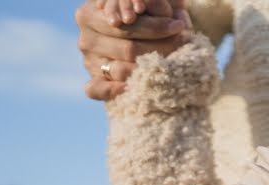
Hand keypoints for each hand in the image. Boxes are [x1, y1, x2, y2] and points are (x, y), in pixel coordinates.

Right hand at [75, 0, 192, 100]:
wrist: (139, 36)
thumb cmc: (146, 14)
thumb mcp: (150, 5)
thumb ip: (156, 5)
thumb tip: (175, 21)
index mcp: (91, 13)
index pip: (127, 25)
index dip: (154, 26)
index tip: (178, 26)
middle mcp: (86, 38)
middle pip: (127, 49)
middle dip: (159, 48)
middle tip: (182, 47)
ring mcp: (88, 61)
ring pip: (120, 70)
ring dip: (149, 71)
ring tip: (172, 66)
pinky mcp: (93, 81)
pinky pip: (97, 90)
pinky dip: (114, 91)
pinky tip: (134, 88)